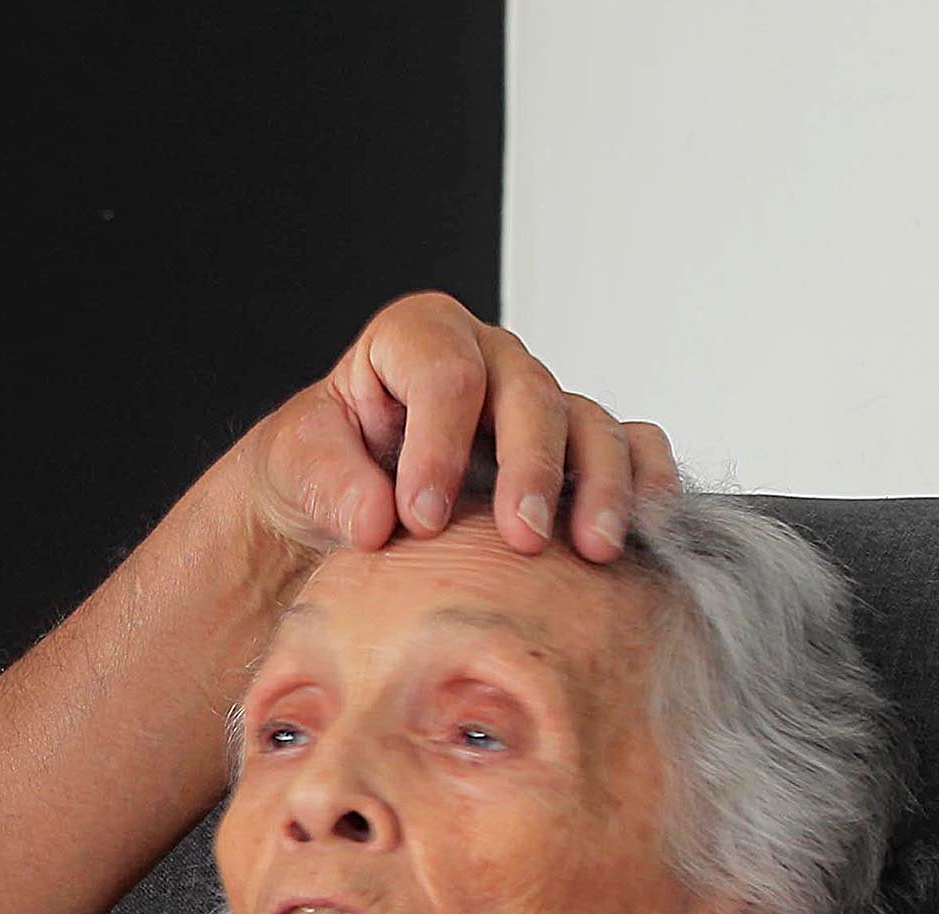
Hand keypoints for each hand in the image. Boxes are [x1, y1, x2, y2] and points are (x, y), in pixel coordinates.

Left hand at [240, 291, 676, 564]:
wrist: (341, 506)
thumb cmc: (320, 470)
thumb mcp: (294, 465)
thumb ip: (329, 481)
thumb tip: (377, 517)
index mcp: (418, 338)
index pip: (446, 375)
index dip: (439, 445)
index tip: (421, 520)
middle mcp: (490, 360)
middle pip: (530, 394)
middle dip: (531, 467)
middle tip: (521, 539)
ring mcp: (538, 402)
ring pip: (589, 421)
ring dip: (599, 485)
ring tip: (594, 550)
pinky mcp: (574, 448)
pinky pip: (630, 445)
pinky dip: (644, 481)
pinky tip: (642, 528)